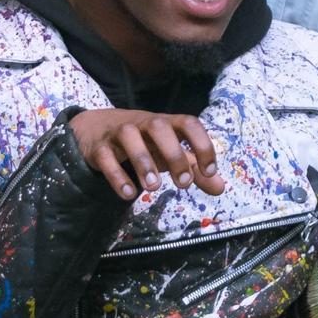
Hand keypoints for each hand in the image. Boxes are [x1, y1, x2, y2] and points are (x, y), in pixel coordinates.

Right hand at [69, 107, 226, 199]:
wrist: (97, 129)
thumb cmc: (144, 142)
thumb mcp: (169, 152)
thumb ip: (193, 169)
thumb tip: (220, 188)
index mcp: (166, 123)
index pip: (188, 123)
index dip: (202, 143)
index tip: (209, 171)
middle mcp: (144, 123)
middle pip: (159, 126)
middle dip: (173, 154)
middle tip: (183, 184)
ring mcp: (119, 133)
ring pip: (130, 137)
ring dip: (143, 161)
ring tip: (153, 188)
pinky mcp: (99, 148)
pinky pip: (106, 157)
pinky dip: (116, 176)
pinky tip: (129, 194)